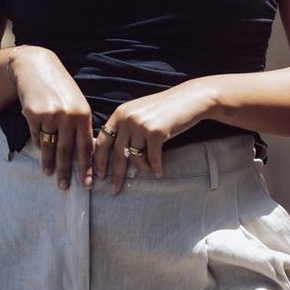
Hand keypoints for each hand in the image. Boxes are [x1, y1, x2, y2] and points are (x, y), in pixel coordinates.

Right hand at [10, 46, 93, 189]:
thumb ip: (80, 125)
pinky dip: (38, 143)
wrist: (35, 67)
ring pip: (50, 146)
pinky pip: (37, 135)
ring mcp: (51, 115)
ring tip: (48, 174)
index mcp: (83, 114)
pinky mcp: (34, 114)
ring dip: (49, 163)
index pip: (86, 146)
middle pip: (68, 151)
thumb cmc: (59, 88)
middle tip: (65, 188)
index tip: (88, 183)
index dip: (87, 166)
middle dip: (67, 171)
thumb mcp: (75, 103)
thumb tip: (83, 154)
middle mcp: (69, 115)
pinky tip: (39, 148)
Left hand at [94, 79, 212, 193]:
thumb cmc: (165, 108)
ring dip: (143, 168)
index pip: (103, 141)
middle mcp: (127, 118)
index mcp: (119, 113)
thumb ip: (126, 127)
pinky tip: (159, 172)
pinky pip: (152, 159)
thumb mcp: (139, 113)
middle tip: (114, 190)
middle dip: (115, 174)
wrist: (190, 99)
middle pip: (116, 153)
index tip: (100, 175)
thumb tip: (115, 153)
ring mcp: (140, 125)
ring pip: (135, 157)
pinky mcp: (155, 133)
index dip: (99, 160)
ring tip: (151, 170)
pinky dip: (156, 168)